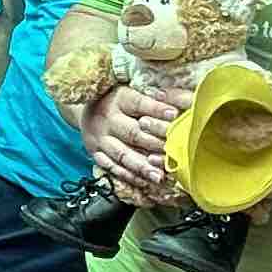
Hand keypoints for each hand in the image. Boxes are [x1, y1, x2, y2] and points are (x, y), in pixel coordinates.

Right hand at [78, 73, 182, 206]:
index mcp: (119, 99)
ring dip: (141, 166)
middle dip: (154, 144)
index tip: (174, 114)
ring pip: (122, 154)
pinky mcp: (96, 153)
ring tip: (158, 176)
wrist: (84, 109)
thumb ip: (156, 97)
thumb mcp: (132, 91)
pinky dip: (129, 176)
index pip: (139, 104)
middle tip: (173, 153)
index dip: (157, 109)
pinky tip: (143, 181)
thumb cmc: (116, 100)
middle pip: (132, 133)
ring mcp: (100, 138)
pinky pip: (112, 167)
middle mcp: (108, 119)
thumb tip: (187, 98)